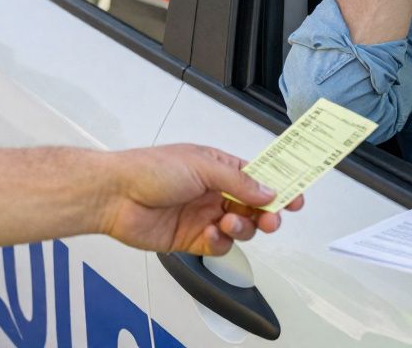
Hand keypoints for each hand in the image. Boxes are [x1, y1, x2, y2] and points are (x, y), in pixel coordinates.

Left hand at [100, 144, 304, 255]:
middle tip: (272, 218)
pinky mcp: (192, 238)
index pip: (258, 176)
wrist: (115, 196)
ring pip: (240, 228)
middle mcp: (214, 190)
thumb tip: (269, 191)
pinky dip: (220, 242)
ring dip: (242, 228)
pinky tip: (211, 234)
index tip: (296, 195)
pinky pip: (219, 245)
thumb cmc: (149, 169)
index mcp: (218, 166)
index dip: (279, 185)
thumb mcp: (202, 166)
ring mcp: (204, 215)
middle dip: (267, 213)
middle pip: (254, 206)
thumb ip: (240, 182)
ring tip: (229, 224)